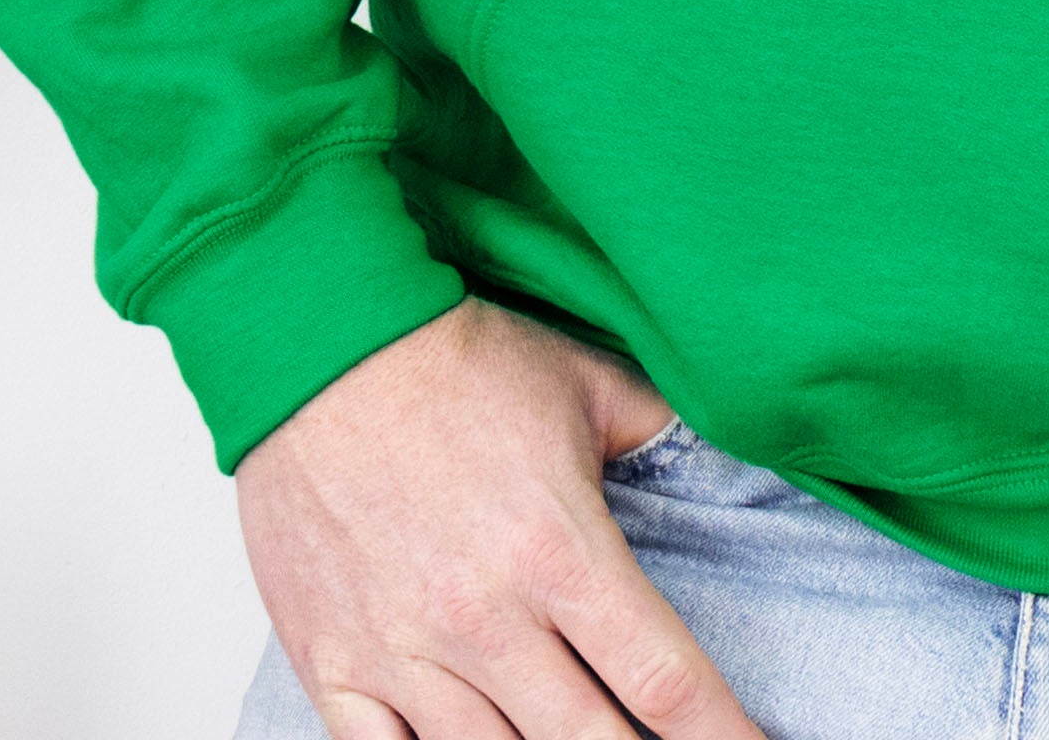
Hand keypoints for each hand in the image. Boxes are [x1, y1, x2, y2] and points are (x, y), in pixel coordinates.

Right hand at [236, 300, 766, 739]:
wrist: (324, 347)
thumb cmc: (457, 363)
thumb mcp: (588, 385)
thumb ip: (659, 438)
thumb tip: (724, 463)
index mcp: (562, 551)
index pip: (664, 680)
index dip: (720, 733)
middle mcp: (487, 620)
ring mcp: (405, 653)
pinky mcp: (335, 664)